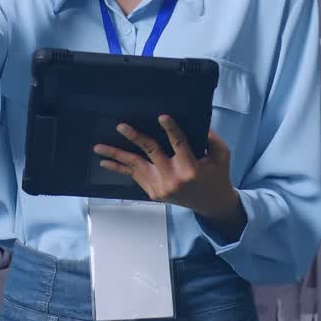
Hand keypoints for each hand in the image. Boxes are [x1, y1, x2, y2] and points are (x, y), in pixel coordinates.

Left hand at [95, 117, 244, 226]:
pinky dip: (120, 168)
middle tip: (121, 126)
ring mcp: (161, 187)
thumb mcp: (221, 155)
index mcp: (191, 168)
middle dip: (135, 138)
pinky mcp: (153, 193)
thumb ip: (211, 138)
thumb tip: (196, 122)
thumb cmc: (217, 175)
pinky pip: (135, 176)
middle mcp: (173, 179)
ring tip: (98, 147)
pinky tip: (106, 161)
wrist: (211, 204)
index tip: (161, 117)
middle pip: (151, 153)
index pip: (178, 144)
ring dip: (115, 156)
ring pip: (135, 167)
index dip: (170, 129)